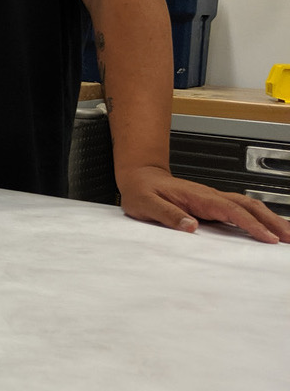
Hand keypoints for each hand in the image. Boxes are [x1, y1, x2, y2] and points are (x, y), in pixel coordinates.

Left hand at [119, 165, 289, 242]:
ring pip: (248, 206)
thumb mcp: (146, 204)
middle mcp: (209, 196)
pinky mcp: (212, 204)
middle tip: (289, 238)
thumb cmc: (142, 191)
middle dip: (271, 221)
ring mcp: (212, 199)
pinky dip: (258, 217)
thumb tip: (190, 226)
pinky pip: (240, 210)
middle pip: (248, 205)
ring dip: (269, 218)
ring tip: (287, 234)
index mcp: (197, 197)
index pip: (231, 211)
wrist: (139, 177)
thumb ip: (167, 215)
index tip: (267, 238)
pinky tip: (266, 228)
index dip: (251, 225)